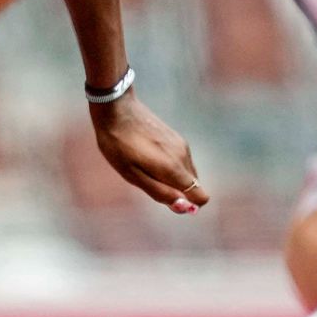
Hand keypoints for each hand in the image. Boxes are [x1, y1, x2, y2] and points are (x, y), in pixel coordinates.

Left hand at [89, 94, 207, 213]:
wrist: (115, 108)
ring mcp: (182, 144)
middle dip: (176, 191)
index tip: (166, 198)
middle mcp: (183, 156)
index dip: (188, 205)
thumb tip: (186, 208)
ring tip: (144, 164)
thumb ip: (161, 193)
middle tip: (147, 179)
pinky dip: (169, 166)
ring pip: (187, 173)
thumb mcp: (133, 175)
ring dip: (171, 177)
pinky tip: (147, 154)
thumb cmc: (118, 145)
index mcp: (174, 169)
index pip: (201, 197)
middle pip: (194, 186)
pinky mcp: (177, 137)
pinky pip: (181, 161)